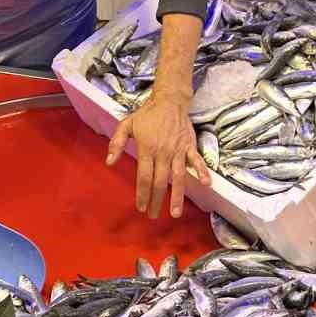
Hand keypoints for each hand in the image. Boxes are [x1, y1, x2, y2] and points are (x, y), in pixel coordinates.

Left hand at [106, 91, 210, 218]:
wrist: (169, 101)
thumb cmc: (147, 114)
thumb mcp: (126, 125)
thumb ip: (116, 143)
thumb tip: (109, 162)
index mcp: (147, 149)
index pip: (143, 177)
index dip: (142, 194)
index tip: (140, 207)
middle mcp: (163, 153)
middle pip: (160, 182)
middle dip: (156, 201)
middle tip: (152, 215)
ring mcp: (178, 151)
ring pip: (178, 177)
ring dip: (177, 196)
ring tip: (175, 213)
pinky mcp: (189, 147)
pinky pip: (196, 161)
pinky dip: (202, 172)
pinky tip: (206, 184)